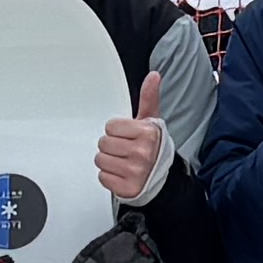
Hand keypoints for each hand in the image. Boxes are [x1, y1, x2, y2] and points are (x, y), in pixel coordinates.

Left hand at [92, 61, 164, 205]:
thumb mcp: (151, 122)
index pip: (110, 126)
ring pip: (100, 160)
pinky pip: (102, 177)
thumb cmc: (153, 148)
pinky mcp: (127, 188)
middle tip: (126, 150)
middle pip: (103, 143)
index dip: (117, 131)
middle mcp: (142, 152)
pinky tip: (122, 174)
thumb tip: (154, 75)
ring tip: (123, 162)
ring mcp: (135, 172)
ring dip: (109, 162)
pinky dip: (110, 177)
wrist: (161, 179)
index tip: (129, 136)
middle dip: (112, 146)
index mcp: (147, 133)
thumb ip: (149, 97)